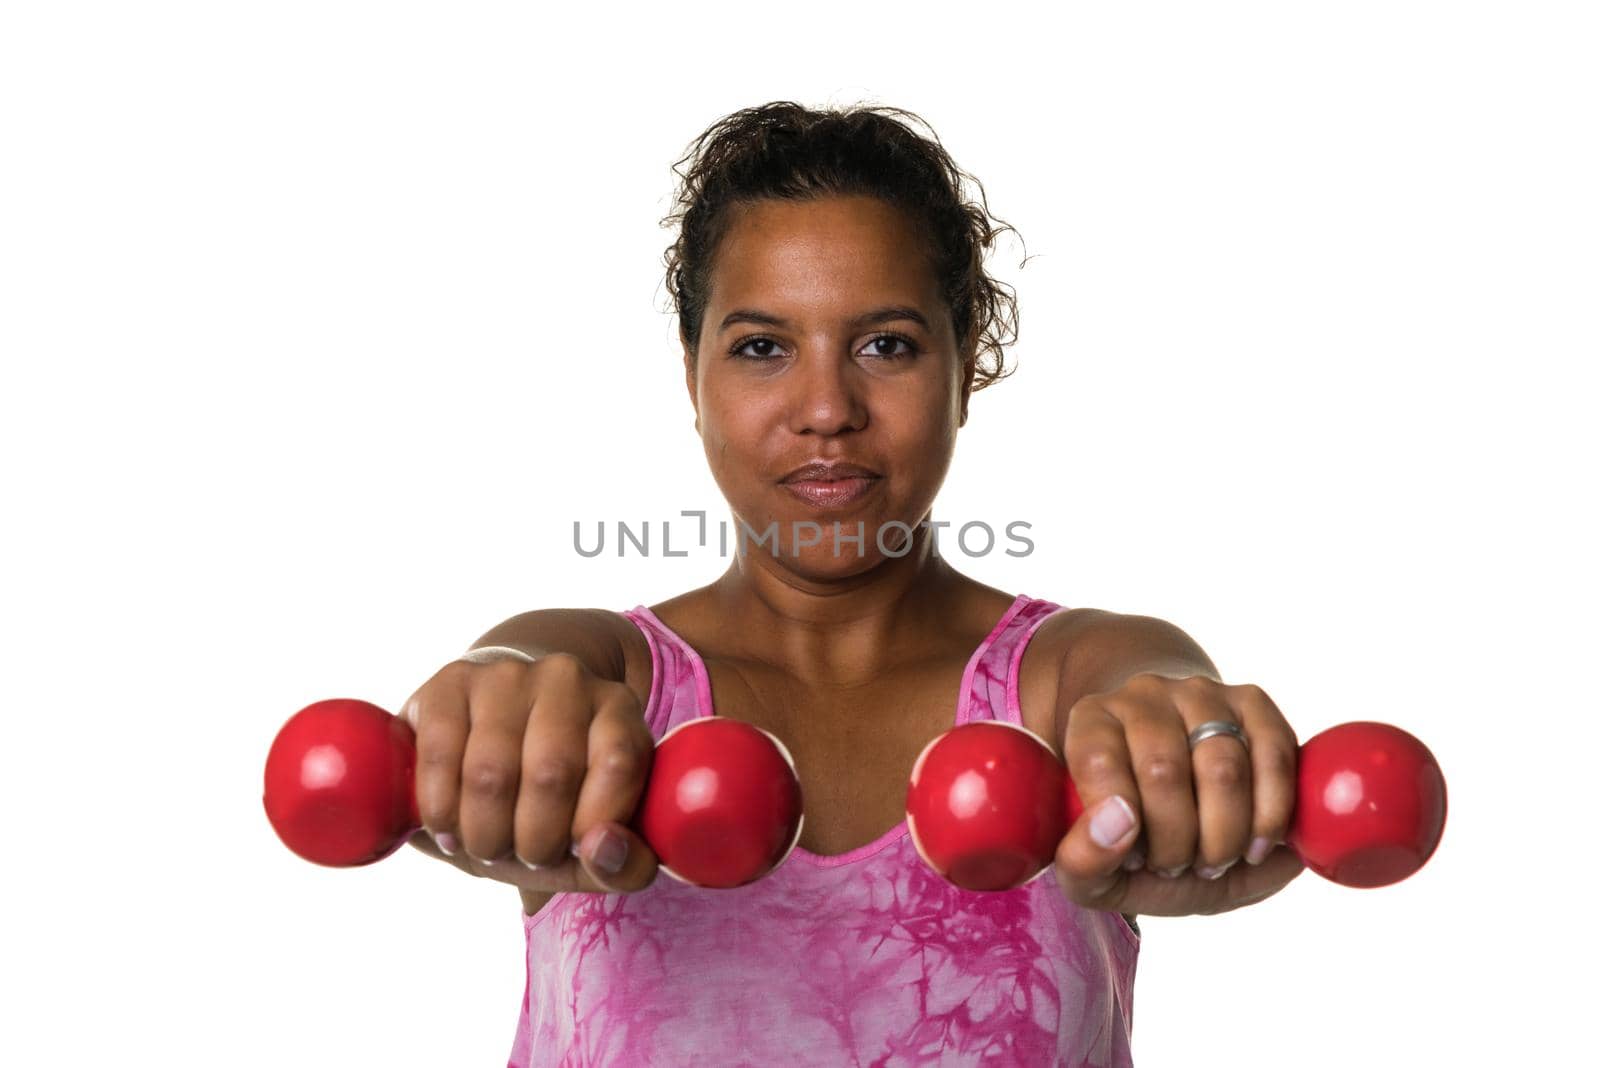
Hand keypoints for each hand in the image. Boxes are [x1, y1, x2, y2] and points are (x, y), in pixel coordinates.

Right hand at [399, 651, 659, 893]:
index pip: (619, 763)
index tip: (574, 849)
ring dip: (484, 834)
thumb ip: (625, 863)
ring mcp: (507, 676)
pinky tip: (447, 826)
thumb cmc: (551, 801)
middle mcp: (567, 679)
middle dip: (534, 842)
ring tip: (486, 845)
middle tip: (524, 856)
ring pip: (491, 772)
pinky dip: (440, 810)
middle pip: (551, 773)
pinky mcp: (451, 682)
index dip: (593, 824)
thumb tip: (601, 850)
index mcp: (617, 709)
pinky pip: (440, 754)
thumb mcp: (596, 841)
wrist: (490, 739)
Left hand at [1052, 673, 1305, 916]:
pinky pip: (1274, 754)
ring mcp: (1201, 694)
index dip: (1121, 824)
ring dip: (1224, 835)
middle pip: (1164, 769)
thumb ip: (1084, 862)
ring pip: (1223, 767)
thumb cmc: (1132, 841)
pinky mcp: (1254, 704)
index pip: (1098, 762)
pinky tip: (1255, 848)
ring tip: (1213, 860)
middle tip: (1178, 867)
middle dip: (1177, 841)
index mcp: (1091, 723)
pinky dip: (1271, 816)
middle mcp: (1143, 695)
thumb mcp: (1093, 870)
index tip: (1135, 859)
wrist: (1184, 810)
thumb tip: (1117, 826)